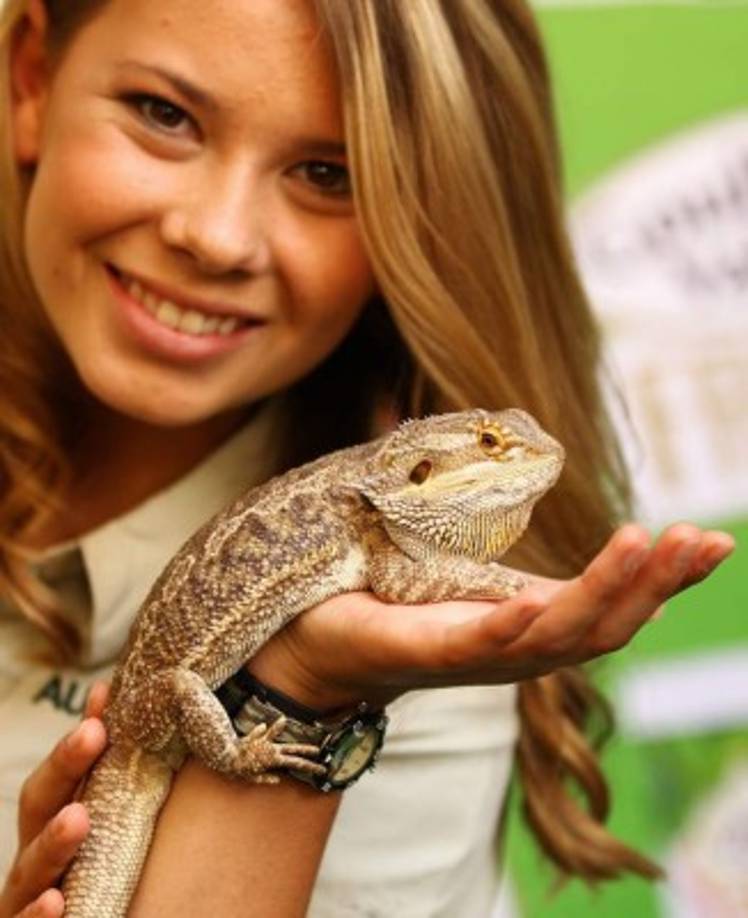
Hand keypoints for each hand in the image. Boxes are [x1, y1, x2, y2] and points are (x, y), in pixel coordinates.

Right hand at [0, 683, 108, 917]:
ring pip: (30, 873)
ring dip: (52, 845)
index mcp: (48, 834)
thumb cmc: (79, 887)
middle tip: (94, 734)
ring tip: (78, 818)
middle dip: (64, 769)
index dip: (74, 745)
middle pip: (38, 811)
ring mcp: (23, 905)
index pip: (55, 782)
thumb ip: (98, 771)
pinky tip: (55, 905)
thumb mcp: (90, 830)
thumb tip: (106, 692)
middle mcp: (32, 865)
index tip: (102, 709)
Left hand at [248, 523, 734, 709]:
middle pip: (605, 624)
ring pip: (558, 635)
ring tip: (642, 543)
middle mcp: (516, 645)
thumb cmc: (390, 598)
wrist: (315, 646)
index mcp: (529, 620)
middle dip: (655, 584)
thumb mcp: (460, 561)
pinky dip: (513, 625)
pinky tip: (537, 599)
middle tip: (697, 538)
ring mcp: (475, 654)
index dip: (665, 579)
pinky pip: (477, 641)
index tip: (715, 541)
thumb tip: (494, 446)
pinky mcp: (425, 652)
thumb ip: (490, 521)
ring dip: (605, 592)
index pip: (613, 604)